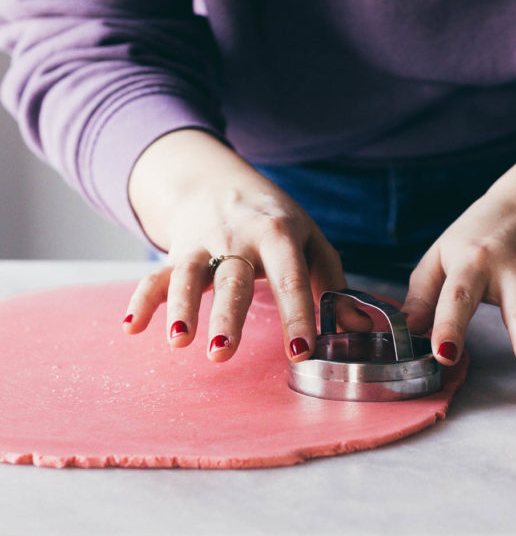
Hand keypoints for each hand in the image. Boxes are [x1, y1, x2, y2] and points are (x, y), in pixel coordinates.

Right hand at [122, 131, 367, 361]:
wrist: (219, 181)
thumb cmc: (275, 222)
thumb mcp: (310, 242)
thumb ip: (333, 287)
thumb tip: (364, 331)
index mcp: (280, 236)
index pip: (291, 279)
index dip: (297, 315)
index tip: (301, 352)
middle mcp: (239, 238)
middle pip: (233, 279)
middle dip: (226, 316)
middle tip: (222, 354)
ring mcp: (203, 244)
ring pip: (189, 275)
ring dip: (181, 308)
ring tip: (179, 343)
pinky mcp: (175, 252)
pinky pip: (154, 276)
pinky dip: (140, 300)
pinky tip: (131, 329)